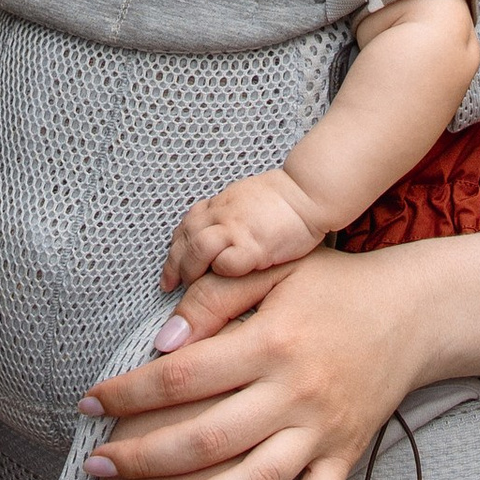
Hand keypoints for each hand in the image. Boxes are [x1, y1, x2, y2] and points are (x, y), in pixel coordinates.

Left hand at [83, 244, 421, 479]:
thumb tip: (163, 341)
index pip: (184, 375)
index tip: (89, 404)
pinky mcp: (343, 458)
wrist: (414, 312)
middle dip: (144, 458)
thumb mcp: (276, 269)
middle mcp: (296, 393)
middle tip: (96, 468)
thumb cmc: (333, 284)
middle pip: (208, 439)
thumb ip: (217, 296)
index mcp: (272, 342)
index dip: (130, 392)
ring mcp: (321, 432)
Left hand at [164, 170, 325, 289]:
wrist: (309, 192)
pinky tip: (224, 280)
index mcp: (220, 204)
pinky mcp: (254, 244)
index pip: (186, 226)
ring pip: (198, 248)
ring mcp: (236, 227)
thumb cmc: (284, 200)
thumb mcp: (245, 200)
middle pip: (186, 238)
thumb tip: (213, 231)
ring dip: (191, 270)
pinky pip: (227, 262)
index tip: (170, 270)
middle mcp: (222, 213)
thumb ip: (226, 215)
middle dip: (174, 264)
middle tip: (171, 285)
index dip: (175, 249)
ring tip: (193, 288)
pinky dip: (220, 271)